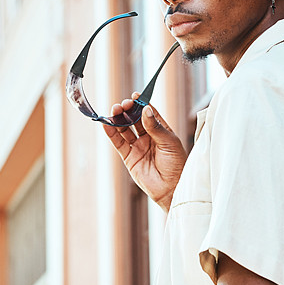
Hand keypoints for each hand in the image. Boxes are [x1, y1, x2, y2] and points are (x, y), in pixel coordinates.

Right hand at [103, 95, 186, 211]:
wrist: (171, 188)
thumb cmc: (176, 165)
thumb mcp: (169, 142)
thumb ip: (155, 127)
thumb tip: (145, 110)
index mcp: (161, 131)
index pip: (149, 113)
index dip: (141, 104)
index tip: (135, 96)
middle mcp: (148, 137)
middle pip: (135, 119)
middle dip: (128, 110)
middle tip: (124, 104)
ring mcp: (138, 147)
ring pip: (125, 129)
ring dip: (119, 119)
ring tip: (114, 111)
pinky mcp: (130, 157)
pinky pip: (118, 143)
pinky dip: (112, 133)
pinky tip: (107, 124)